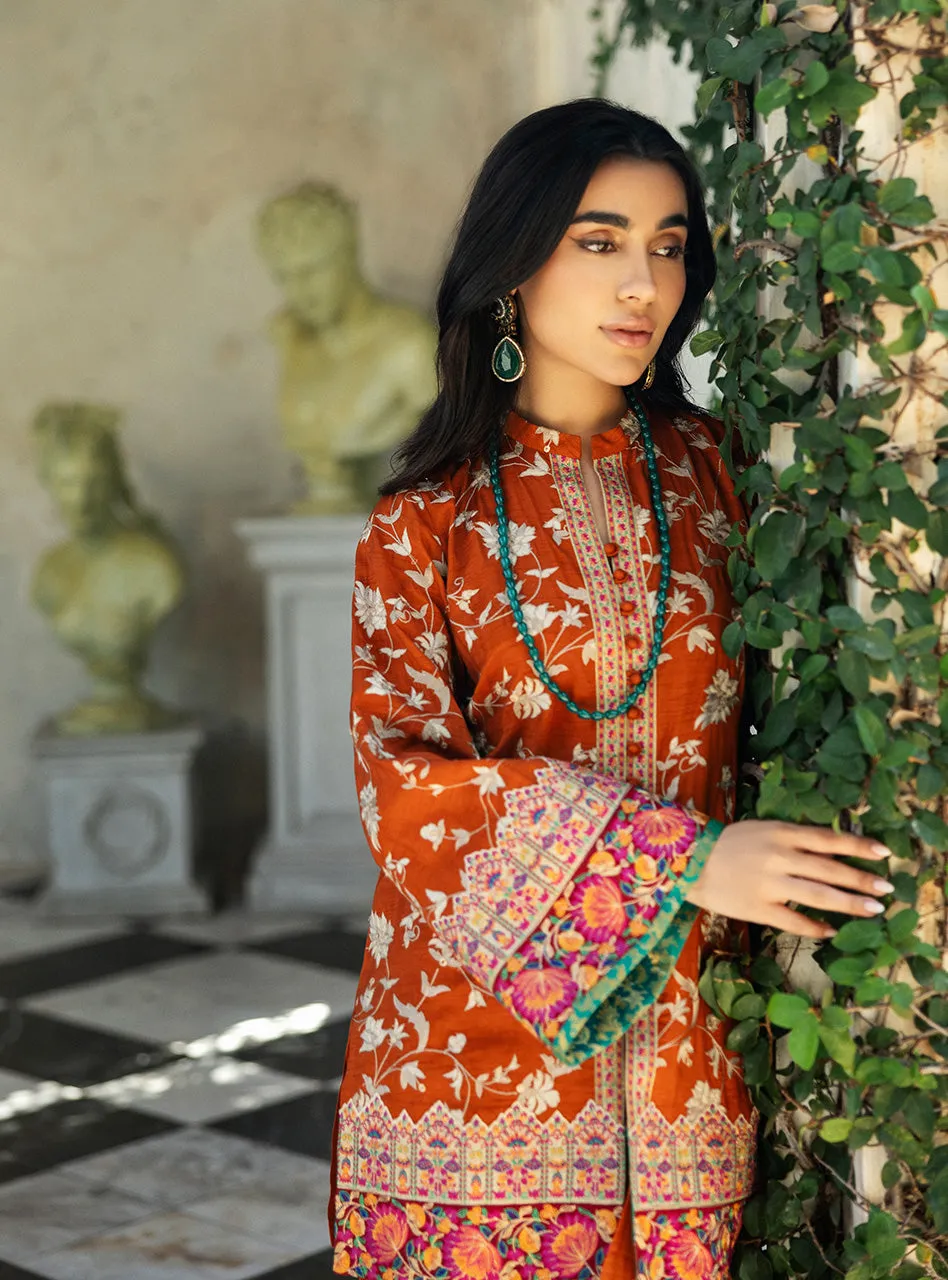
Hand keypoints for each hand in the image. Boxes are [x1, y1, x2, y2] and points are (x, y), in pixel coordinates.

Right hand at [686, 821, 893, 939]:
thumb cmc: (729, 843)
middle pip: (830, 869)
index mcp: (781, 833)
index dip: (858, 845)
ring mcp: (769, 884)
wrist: (688, 861)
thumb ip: (795, 839)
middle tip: (886, 888)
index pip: (829, 839)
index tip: (884, 853)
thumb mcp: (763, 829)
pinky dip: (816, 927)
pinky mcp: (758, 908)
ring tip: (873, 910)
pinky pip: (794, 921)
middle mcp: (779, 857)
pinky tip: (832, 931)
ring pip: (819, 895)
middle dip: (862, 879)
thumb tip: (834, 852)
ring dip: (849, 904)